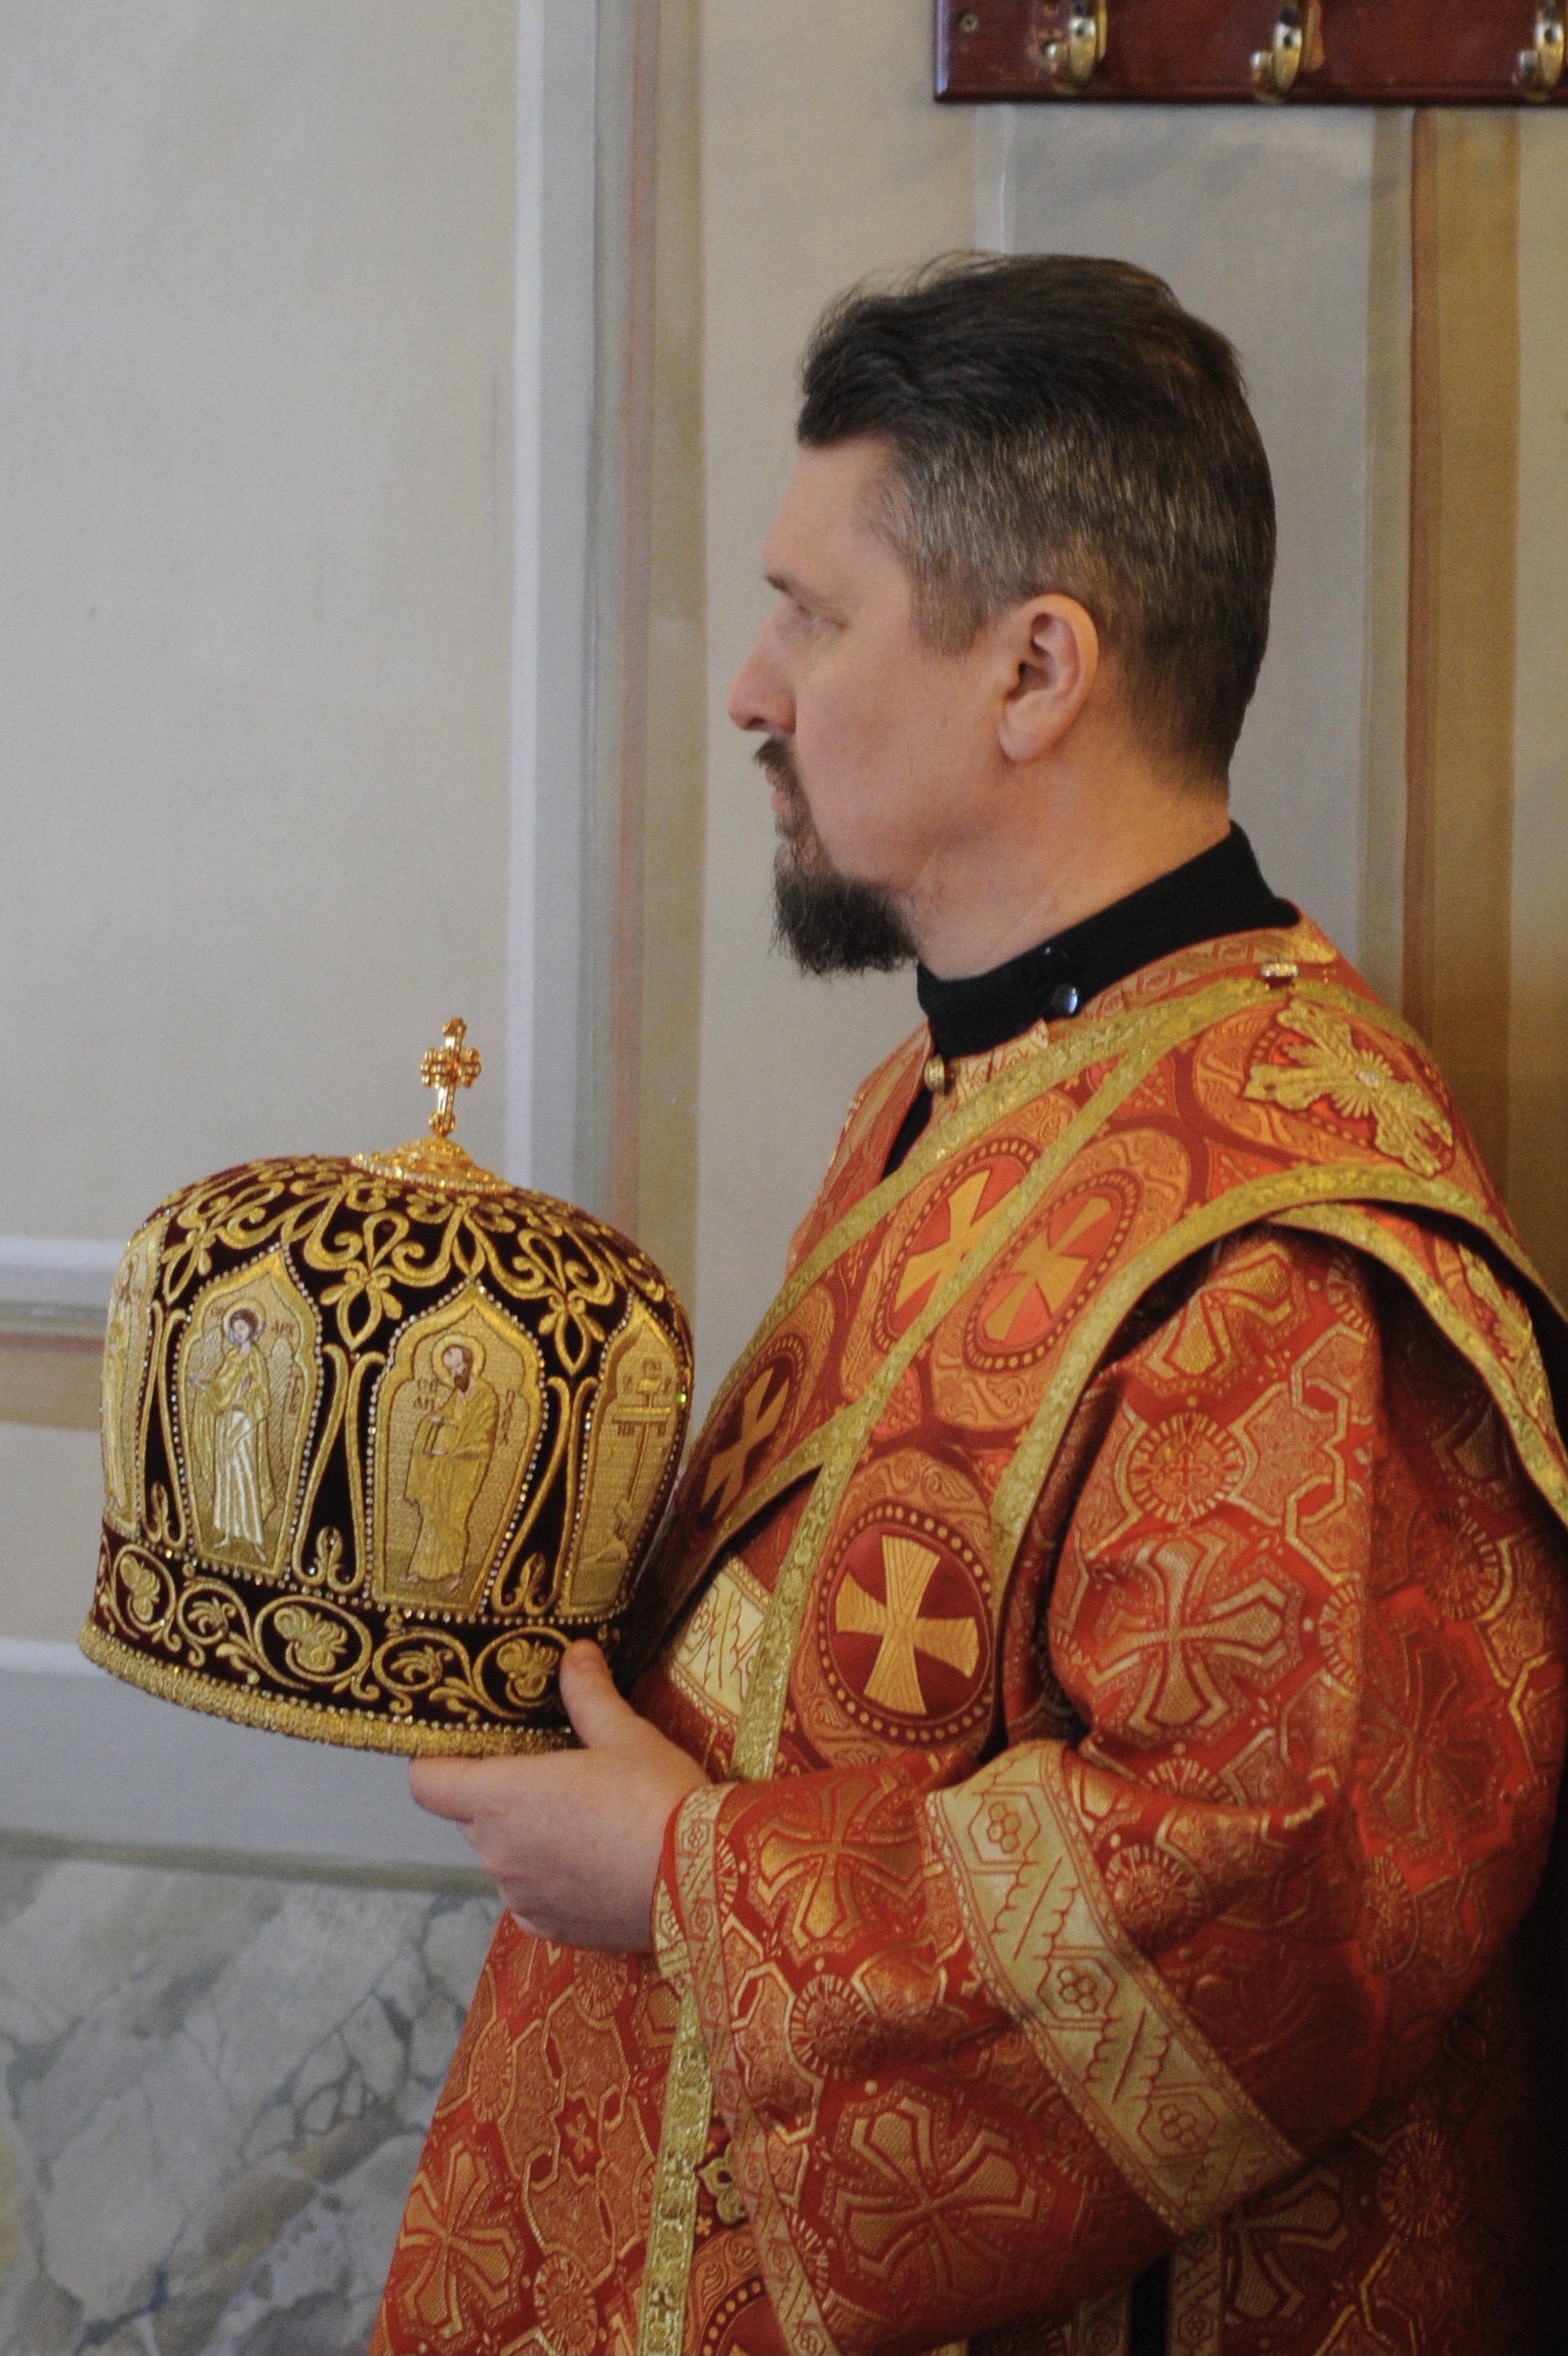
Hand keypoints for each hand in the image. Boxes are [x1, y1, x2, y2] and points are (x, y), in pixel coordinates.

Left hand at [408, 1641, 708, 1950]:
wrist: (698, 1882)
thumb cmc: (655, 1798)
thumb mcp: (625, 1734)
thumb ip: (588, 1695)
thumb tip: (576, 1654)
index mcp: (500, 1797)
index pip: (426, 1783)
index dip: (438, 1765)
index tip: (465, 1750)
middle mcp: (496, 1852)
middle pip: (470, 1817)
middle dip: (498, 1797)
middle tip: (549, 1774)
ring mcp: (520, 1897)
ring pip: (505, 1857)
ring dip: (527, 1840)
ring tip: (584, 1822)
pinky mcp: (550, 1930)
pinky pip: (532, 1897)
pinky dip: (552, 1881)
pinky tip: (597, 1865)